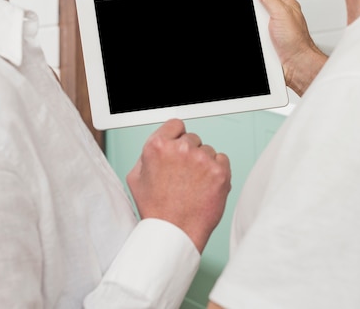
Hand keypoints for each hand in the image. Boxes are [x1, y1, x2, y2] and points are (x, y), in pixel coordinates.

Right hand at [126, 119, 230, 253]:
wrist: (175, 234)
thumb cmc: (156, 210)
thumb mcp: (137, 178)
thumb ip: (148, 154)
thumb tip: (160, 143)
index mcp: (157, 146)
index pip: (176, 125)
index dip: (177, 138)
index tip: (178, 150)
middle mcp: (180, 149)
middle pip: (193, 138)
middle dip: (190, 154)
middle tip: (183, 176)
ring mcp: (202, 159)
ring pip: (208, 151)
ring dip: (203, 165)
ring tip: (193, 186)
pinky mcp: (220, 171)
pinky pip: (222, 160)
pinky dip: (217, 172)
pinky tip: (205, 187)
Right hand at [256, 0, 327, 95]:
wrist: (297, 66)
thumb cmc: (297, 42)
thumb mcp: (282, 13)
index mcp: (284, 5)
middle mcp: (278, 17)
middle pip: (255, 9)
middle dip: (252, 16)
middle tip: (259, 24)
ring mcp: (272, 30)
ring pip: (253, 25)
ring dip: (254, 31)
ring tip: (263, 38)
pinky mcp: (268, 42)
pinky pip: (255, 38)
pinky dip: (255, 41)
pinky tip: (261, 44)